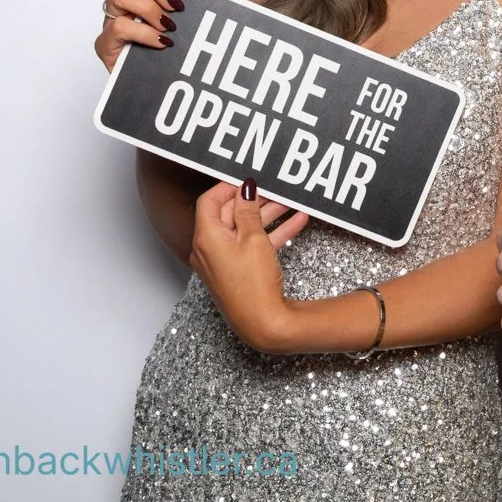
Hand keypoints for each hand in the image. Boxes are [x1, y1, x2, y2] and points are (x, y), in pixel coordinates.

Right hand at [94, 0, 188, 70]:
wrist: (156, 82)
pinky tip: (161, 41)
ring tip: (168, 25)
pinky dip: (145, 32)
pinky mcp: (106, 44)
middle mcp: (119, 0)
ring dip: (149, 7)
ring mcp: (110, 20)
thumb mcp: (177, 13)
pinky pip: (118, 26)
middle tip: (176, 5)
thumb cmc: (165, 44)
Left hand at [188, 178, 310, 352]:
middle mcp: (208, 249)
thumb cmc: (253, 284)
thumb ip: (248, 210)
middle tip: (274, 188)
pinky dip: (271, 233)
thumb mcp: (253, 239)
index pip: (209, 201)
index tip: (248, 177)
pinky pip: (252, 245)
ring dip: (267, 214)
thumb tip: (244, 188)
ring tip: (290, 201)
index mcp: (205, 238)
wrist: (261, 323)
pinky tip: (296, 222)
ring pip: (244, 229)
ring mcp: (223, 261)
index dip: (228, 186)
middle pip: (228, 214)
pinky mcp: (237, 271)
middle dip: (253, 199)